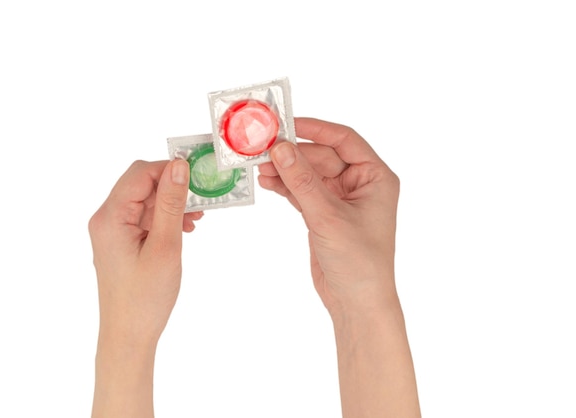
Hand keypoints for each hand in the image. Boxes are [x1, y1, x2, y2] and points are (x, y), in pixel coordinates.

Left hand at [88, 159, 201, 416]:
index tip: (198, 174)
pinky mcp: (121, 242)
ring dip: (171, 203)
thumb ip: (170, 203)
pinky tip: (184, 227)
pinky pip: (144, 218)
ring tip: (197, 216)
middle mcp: (106, 219)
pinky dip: (164, 218)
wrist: (129, 335)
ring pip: (145, 201)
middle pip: (141, 184)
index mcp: (110, 217)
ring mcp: (112, 231)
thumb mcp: (165, 246)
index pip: (140, 174)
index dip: (169, 168)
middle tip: (202, 195)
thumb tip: (178, 166)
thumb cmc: (145, 297)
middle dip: (172, 186)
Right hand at [259, 119, 419, 417]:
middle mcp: (360, 184)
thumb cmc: (360, 263)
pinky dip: (285, 186)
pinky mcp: (323, 214)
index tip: (286, 124)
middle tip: (263, 149)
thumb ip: (303, 182)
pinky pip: (302, 191)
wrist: (357, 302)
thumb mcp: (329, 217)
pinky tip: (267, 181)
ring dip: (286, 169)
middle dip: (293, 153)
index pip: (344, 140)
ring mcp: (340, 199)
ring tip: (259, 166)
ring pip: (308, 174)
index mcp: (375, 177)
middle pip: (321, 156)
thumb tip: (281, 148)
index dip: (315, 129)